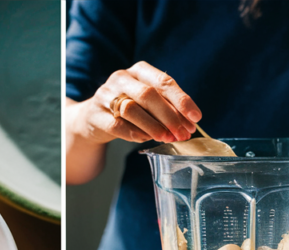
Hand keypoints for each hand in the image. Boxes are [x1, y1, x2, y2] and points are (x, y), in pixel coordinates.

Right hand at [79, 61, 201, 143]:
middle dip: (169, 116)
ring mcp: (106, 95)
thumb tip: (189, 124)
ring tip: (167, 138)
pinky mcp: (95, 114)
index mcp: (139, 71)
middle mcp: (121, 78)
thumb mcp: (149, 103)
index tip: (196, 117)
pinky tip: (145, 139)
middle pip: (148, 94)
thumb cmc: (130, 108)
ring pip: (131, 109)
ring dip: (153, 126)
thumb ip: (168, 108)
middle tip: (183, 134)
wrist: (93, 118)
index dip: (182, 100)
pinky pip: (117, 125)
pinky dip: (134, 134)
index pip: (163, 81)